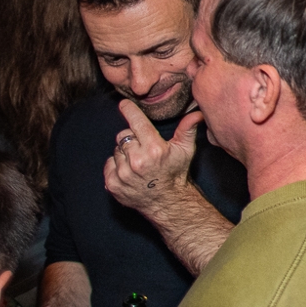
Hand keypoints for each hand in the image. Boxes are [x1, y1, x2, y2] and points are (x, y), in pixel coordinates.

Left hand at [104, 100, 203, 220]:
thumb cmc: (176, 173)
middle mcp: (137, 161)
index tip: (124, 104)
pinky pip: (109, 164)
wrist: (167, 202)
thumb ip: (187, 129)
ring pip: (116, 150)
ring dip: (125, 153)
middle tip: (143, 148)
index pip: (137, 123)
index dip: (129, 110)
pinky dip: (116, 166)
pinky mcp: (113, 184)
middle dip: (132, 138)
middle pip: (123, 136)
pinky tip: (129, 171)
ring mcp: (123, 174)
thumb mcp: (185, 150)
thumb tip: (197, 113)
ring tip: (138, 162)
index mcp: (154, 149)